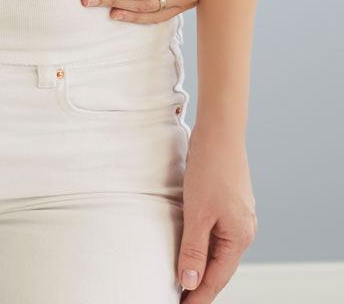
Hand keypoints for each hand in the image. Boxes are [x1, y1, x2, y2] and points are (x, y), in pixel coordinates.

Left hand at [179, 131, 256, 299]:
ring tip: (182, 283)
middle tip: (179, 300)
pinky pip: (216, 236)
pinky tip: (191, 251)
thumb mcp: (197, 213)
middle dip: (200, 286)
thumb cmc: (209, 171)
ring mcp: (238, 219)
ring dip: (201, 268)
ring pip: (218, 252)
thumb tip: (189, 282)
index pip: (217, 278)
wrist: (220, 135)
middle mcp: (244, 232)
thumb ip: (193, 250)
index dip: (199, 295)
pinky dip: (203, 248)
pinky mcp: (229, 207)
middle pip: (220, 268)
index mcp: (239, 238)